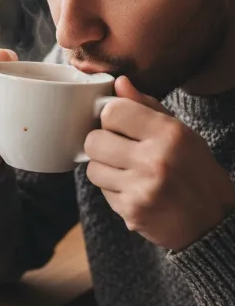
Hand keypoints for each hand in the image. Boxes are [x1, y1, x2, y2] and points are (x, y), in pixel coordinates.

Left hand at [84, 77, 234, 250]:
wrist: (212, 223)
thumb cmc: (193, 171)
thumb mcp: (180, 133)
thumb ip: (146, 106)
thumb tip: (119, 82)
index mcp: (169, 133)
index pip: (112, 111)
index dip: (110, 117)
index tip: (117, 124)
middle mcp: (155, 159)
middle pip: (94, 140)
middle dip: (101, 144)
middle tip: (118, 150)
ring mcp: (142, 187)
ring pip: (92, 168)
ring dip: (104, 169)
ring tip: (126, 172)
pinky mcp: (132, 211)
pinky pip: (102, 191)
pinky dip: (112, 190)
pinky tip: (133, 190)